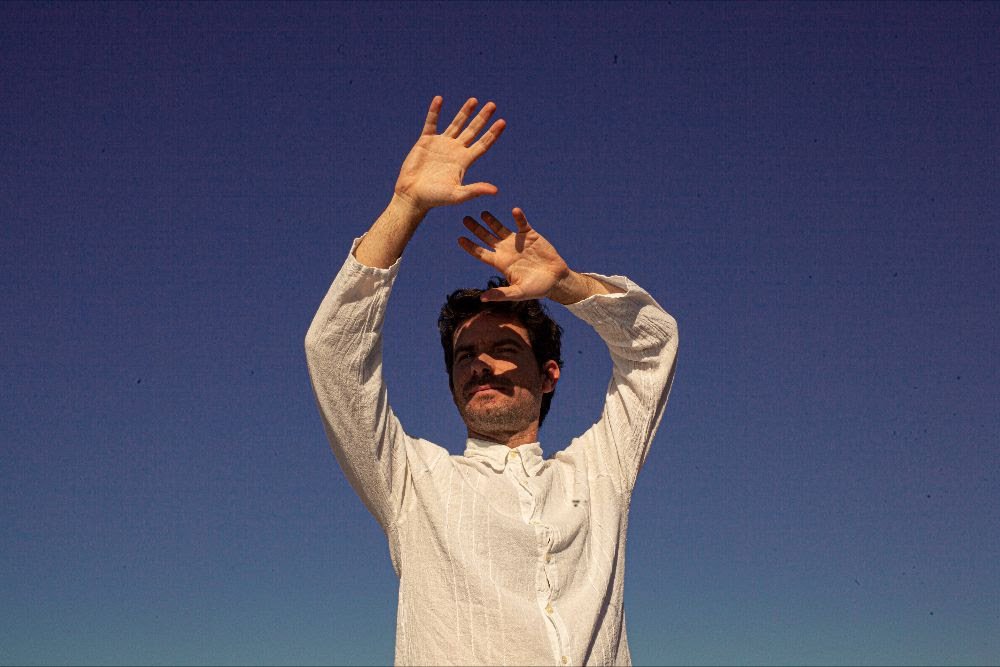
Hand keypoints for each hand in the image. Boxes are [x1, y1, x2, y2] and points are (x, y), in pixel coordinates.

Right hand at [394, 97, 505, 213]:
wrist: (413, 196)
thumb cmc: (435, 198)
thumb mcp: (457, 195)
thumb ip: (475, 190)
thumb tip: (496, 191)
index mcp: (464, 161)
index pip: (483, 144)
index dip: (492, 133)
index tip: (502, 122)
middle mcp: (455, 150)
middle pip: (473, 131)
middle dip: (482, 118)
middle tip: (492, 105)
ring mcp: (441, 144)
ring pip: (456, 124)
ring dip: (464, 112)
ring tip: (474, 100)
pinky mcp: (425, 141)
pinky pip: (431, 123)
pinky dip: (435, 111)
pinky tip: (439, 99)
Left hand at [458, 208, 570, 301]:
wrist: (556, 280)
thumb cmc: (537, 289)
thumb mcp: (518, 293)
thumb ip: (501, 294)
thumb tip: (482, 299)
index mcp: (501, 263)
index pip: (481, 253)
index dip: (470, 246)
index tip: (460, 238)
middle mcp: (506, 250)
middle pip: (487, 237)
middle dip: (476, 228)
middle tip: (465, 219)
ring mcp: (517, 242)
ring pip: (500, 228)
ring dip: (491, 220)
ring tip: (482, 213)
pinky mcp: (530, 235)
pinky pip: (522, 223)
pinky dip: (519, 217)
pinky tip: (515, 211)